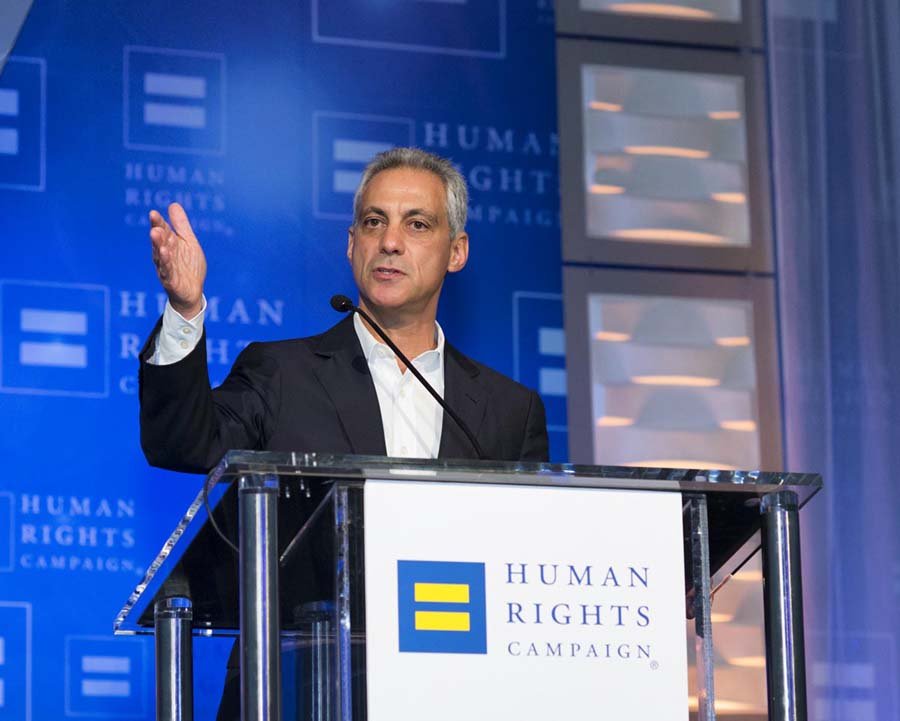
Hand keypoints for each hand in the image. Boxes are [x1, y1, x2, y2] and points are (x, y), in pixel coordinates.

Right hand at [149, 202, 206, 318]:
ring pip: (161, 256)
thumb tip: (173, 204)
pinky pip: (168, 272)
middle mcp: (164, 255)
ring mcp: (166, 269)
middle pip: (159, 242)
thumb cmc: (188, 266)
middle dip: (157, 232)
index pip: (163, 231)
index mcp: (169, 245)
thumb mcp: (188, 242)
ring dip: (158, 245)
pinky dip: (166, 263)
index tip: (153, 213)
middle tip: (153, 222)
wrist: (192, 292)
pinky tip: (165, 254)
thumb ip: (181, 226)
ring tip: (156, 234)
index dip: (158, 223)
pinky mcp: (171, 282)